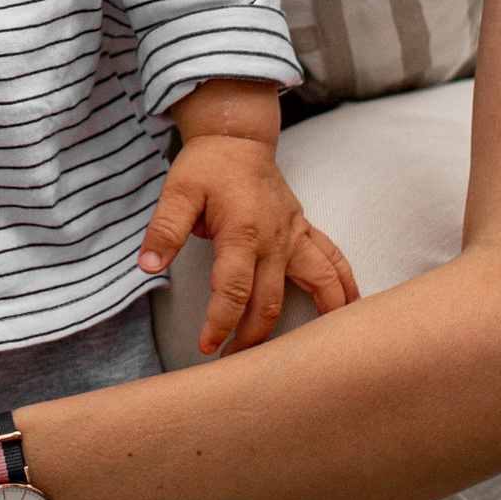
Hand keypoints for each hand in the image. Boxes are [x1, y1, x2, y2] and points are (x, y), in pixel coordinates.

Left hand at [138, 136, 358, 355]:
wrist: (238, 138)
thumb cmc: (207, 166)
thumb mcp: (177, 192)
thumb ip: (164, 230)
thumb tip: (148, 265)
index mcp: (242, 232)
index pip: (235, 291)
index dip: (220, 323)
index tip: (207, 346)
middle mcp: (275, 238)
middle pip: (271, 301)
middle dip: (253, 338)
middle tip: (232, 362)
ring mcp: (295, 236)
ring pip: (318, 284)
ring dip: (316, 319)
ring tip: (309, 354)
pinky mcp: (304, 231)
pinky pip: (333, 259)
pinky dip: (345, 285)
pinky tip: (352, 307)